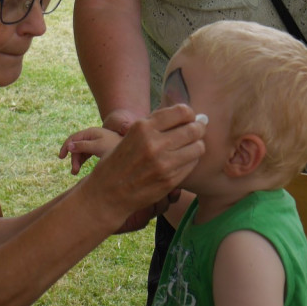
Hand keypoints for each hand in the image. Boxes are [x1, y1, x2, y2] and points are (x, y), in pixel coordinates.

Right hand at [59, 127, 121, 174]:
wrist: (131, 150)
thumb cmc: (114, 147)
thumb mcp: (98, 147)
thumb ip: (83, 146)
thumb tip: (69, 146)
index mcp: (91, 132)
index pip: (73, 138)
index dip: (66, 146)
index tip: (61, 157)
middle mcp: (91, 136)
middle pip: (76, 146)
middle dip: (74, 158)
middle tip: (74, 171)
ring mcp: (94, 142)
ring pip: (81, 151)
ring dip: (77, 161)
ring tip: (76, 173)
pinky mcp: (97, 149)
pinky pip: (86, 154)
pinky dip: (82, 161)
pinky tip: (80, 169)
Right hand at [84, 104, 205, 224]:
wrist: (108, 193)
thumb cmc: (120, 161)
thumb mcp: (132, 134)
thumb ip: (155, 124)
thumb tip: (187, 115)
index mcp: (143, 127)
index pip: (182, 111)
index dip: (190, 114)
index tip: (189, 118)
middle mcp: (154, 144)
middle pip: (194, 129)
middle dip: (198, 128)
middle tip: (197, 130)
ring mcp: (163, 164)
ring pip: (198, 147)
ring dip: (196, 145)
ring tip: (189, 146)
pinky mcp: (170, 181)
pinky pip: (192, 164)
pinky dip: (191, 160)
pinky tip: (181, 161)